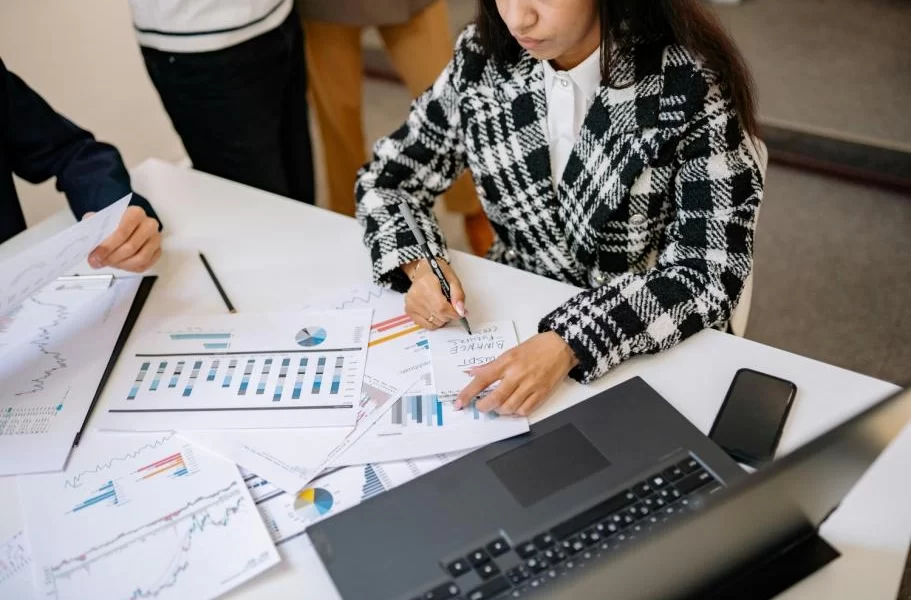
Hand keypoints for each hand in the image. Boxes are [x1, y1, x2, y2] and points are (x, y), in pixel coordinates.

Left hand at [85, 206, 160, 271]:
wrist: (124, 226)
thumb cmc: (113, 223)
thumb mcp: (100, 219)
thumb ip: (93, 224)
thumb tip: (88, 236)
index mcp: (136, 213)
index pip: (123, 231)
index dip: (108, 246)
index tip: (95, 255)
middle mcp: (149, 225)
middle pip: (131, 246)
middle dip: (112, 257)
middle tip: (98, 262)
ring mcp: (155, 239)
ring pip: (140, 258)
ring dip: (121, 264)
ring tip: (109, 263)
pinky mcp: (157, 251)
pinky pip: (145, 265)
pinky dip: (130, 268)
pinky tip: (120, 264)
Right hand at [403, 258, 466, 329]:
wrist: (423, 270)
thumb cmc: (437, 273)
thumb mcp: (452, 279)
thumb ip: (458, 295)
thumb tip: (461, 311)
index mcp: (426, 284)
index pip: (442, 307)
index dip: (454, 313)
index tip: (460, 312)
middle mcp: (415, 296)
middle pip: (439, 316)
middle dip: (450, 314)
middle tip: (450, 304)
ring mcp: (411, 304)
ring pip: (435, 322)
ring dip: (443, 318)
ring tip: (441, 305)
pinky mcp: (409, 311)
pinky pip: (427, 325)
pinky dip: (435, 321)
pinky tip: (435, 311)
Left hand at [456, 332, 578, 416]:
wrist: (562, 346)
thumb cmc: (536, 347)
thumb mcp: (510, 351)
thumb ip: (492, 365)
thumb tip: (473, 372)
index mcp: (507, 361)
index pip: (482, 379)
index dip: (468, 393)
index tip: (459, 403)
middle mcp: (517, 374)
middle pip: (495, 398)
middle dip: (484, 407)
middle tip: (481, 407)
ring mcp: (531, 385)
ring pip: (509, 407)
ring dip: (500, 411)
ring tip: (498, 407)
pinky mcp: (542, 393)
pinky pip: (525, 410)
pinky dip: (516, 412)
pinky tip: (514, 408)